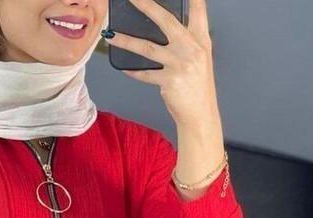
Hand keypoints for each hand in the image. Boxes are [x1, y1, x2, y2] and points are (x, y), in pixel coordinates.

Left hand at [103, 0, 218, 127]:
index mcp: (201, 39)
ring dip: (126, 41)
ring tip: (111, 35)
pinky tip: (123, 68)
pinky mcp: (169, 81)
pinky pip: (144, 74)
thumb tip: (161, 29)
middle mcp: (191, 48)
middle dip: (147, 6)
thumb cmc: (197, 86)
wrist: (200, 113)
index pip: (198, 9)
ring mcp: (180, 64)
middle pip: (166, 21)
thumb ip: (185, 41)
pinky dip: (133, 71)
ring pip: (147, 48)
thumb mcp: (198, 58)